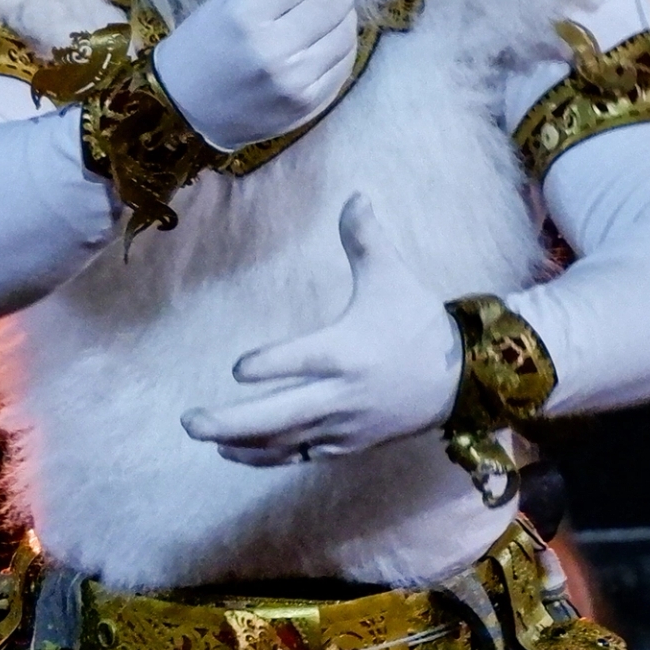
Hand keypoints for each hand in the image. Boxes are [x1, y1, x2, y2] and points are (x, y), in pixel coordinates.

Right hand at [150, 0, 361, 149]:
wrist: (188, 110)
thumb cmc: (203, 43)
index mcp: (245, 14)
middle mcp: (274, 48)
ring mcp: (296, 81)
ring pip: (346, 30)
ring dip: (347, 7)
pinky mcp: (310, 104)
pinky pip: (344, 61)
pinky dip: (343, 39)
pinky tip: (331, 30)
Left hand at [184, 196, 457, 464]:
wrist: (459, 380)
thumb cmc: (416, 323)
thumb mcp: (393, 276)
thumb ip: (365, 238)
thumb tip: (354, 194)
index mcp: (347, 350)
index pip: (300, 362)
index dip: (269, 366)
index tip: (237, 369)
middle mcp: (341, 395)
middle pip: (280, 417)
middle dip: (230, 422)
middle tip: (189, 420)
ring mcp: (343, 425)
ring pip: (285, 443)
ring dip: (241, 442)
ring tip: (206, 436)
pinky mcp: (347, 445)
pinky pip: (300, 455)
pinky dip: (267, 455)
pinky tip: (236, 451)